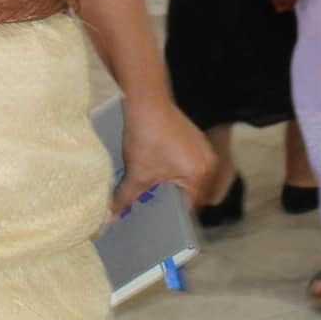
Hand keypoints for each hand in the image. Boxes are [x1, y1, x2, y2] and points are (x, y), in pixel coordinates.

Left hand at [111, 95, 212, 213]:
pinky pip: (191, 163)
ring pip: (192, 178)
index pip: (190, 206)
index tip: (158, 218)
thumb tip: (112, 218)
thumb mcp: (136, 173)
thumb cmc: (147, 135)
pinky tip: (162, 167)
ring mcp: (204, 148)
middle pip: (193, 193)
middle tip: (156, 204)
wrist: (147, 101)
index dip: (172, 214)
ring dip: (177, 183)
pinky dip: (178, 169)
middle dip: (175, 199)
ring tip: (158, 187)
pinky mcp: (197, 138)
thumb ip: (126, 199)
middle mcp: (209, 162)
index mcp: (200, 174)